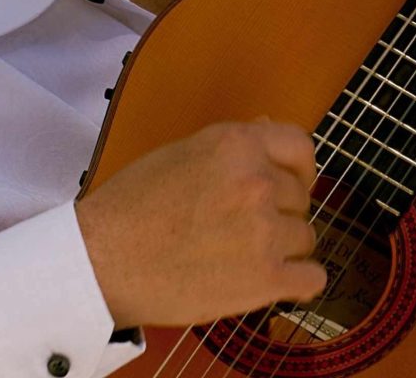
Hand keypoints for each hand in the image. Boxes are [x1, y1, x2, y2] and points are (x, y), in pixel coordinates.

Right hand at [74, 117, 327, 327]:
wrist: (103, 261)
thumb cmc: (131, 207)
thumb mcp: (180, 153)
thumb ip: (231, 148)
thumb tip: (270, 131)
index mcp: (236, 145)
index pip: (299, 147)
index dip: (297, 169)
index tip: (291, 184)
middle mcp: (257, 182)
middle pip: (301, 198)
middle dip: (279, 213)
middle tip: (242, 230)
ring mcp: (265, 231)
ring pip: (305, 238)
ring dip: (283, 249)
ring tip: (242, 258)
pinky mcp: (267, 279)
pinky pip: (312, 279)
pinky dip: (298, 283)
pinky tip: (277, 283)